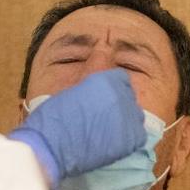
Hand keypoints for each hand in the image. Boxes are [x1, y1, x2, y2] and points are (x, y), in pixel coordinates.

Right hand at [8, 69, 145, 187]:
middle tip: (96, 115)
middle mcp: (123, 95)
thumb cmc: (56, 115)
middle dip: (116, 102)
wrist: (53, 146)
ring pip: (134, 113)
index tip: (96, 98)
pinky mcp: (133, 138)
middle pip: (128, 95)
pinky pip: (136, 134)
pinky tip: (110, 141)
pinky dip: (127, 137)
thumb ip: (94, 66)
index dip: (107, 88)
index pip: (120, 77)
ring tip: (102, 129)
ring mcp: (129, 117)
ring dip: (123, 118)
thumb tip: (105, 43)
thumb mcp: (71, 84)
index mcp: (107, 78)